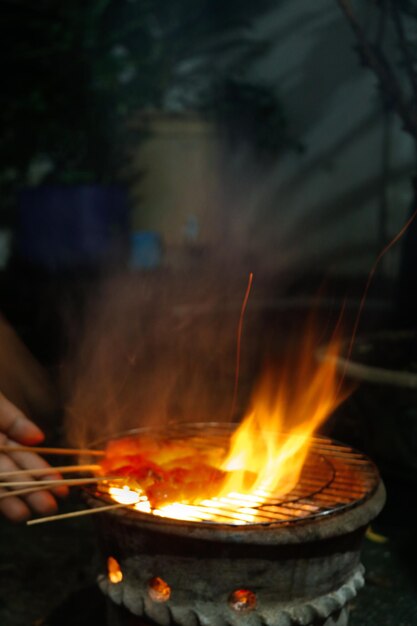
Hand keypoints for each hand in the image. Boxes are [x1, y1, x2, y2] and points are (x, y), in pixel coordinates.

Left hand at [0, 391, 67, 521]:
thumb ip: (12, 419)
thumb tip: (39, 437)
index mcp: (0, 433)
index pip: (25, 456)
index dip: (43, 471)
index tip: (61, 486)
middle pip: (12, 473)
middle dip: (31, 490)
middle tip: (51, 506)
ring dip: (10, 499)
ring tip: (26, 513)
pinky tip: (7, 506)